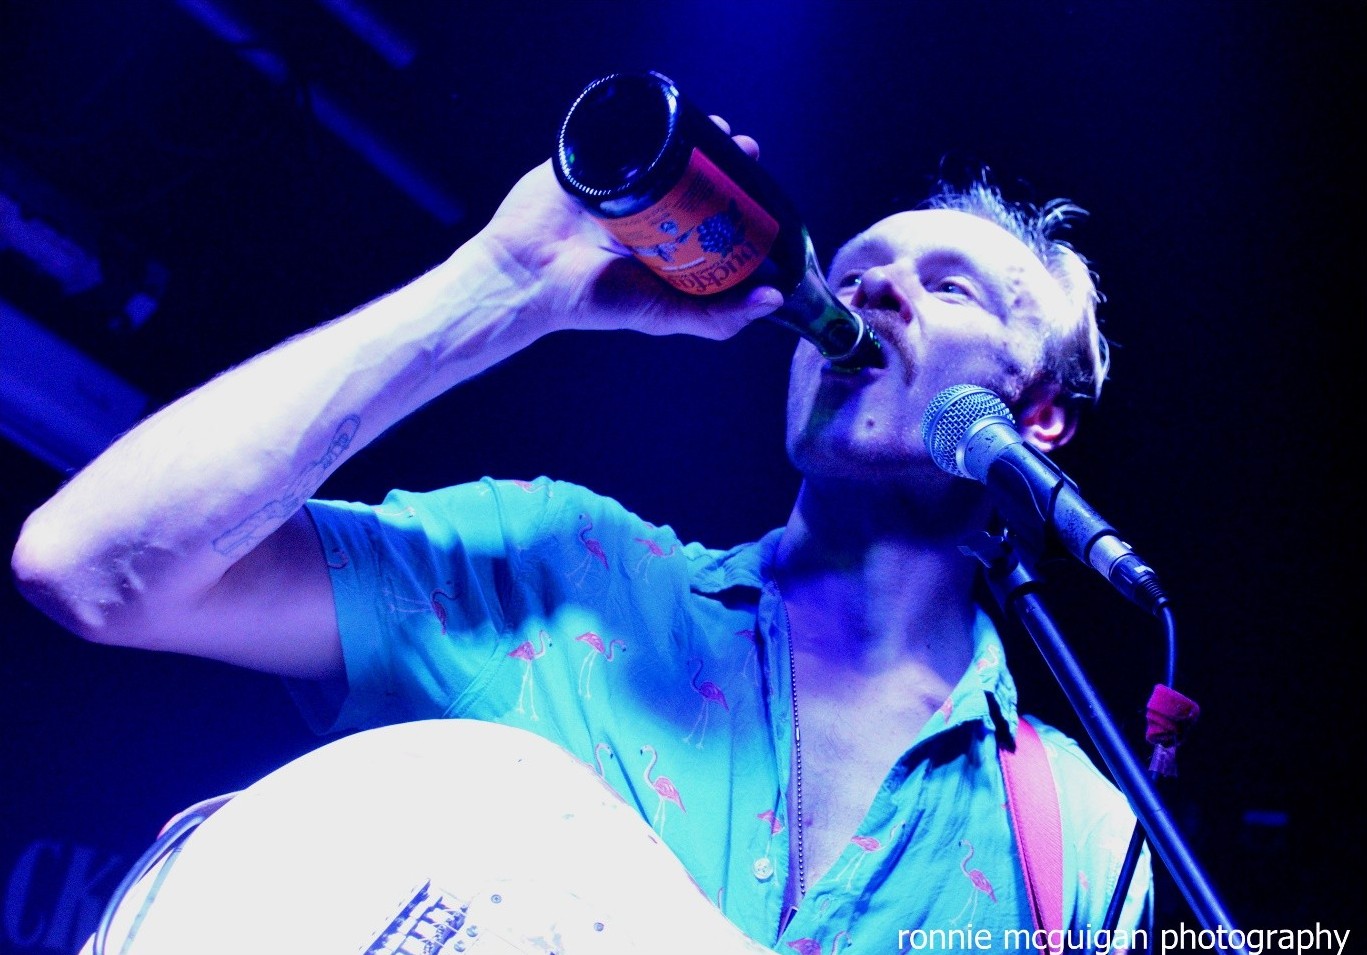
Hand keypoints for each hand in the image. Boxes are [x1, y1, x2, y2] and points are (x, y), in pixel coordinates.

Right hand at [470, 118, 780, 339]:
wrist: (529, 274)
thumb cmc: (594, 300)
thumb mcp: (663, 314)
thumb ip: (716, 317)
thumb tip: (775, 301)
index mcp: (668, 244)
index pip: (713, 211)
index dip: (739, 195)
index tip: (758, 180)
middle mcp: (650, 212)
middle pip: (695, 174)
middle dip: (723, 158)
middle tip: (741, 148)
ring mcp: (621, 183)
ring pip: (665, 149)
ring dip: (693, 133)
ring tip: (716, 126)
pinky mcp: (590, 159)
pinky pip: (622, 133)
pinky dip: (646, 120)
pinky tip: (670, 112)